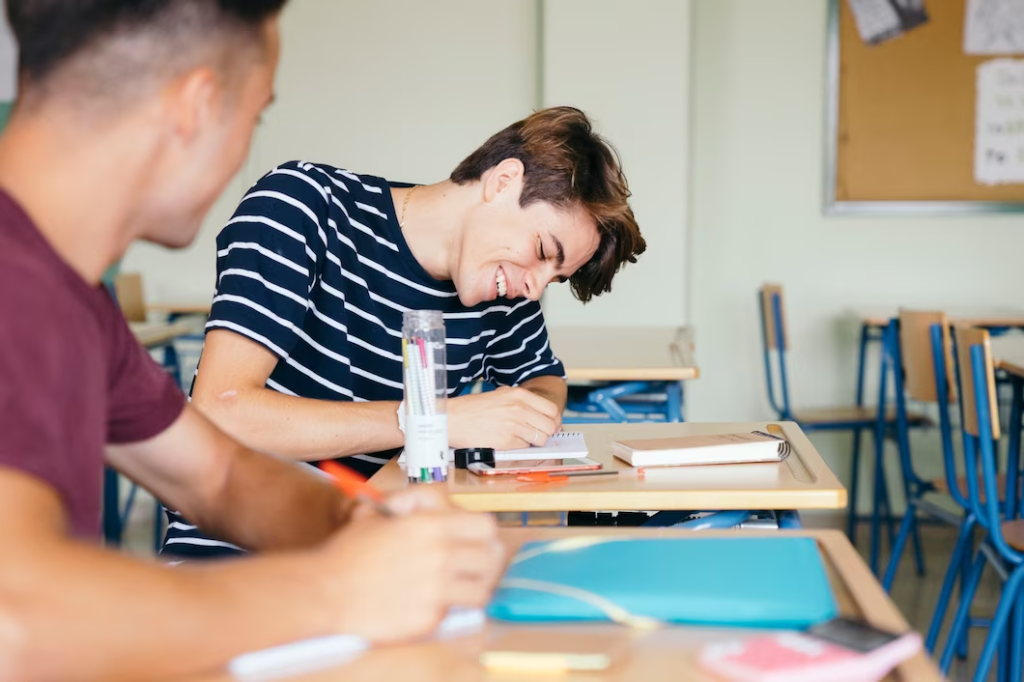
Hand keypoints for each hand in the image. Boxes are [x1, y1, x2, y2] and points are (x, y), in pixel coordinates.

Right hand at [317, 487, 503, 643]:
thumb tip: (426, 505)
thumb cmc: (346, 554)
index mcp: (429, 526)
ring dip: (474, 586)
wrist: (325, 592)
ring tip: (460, 586)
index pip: (484, 525)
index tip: (471, 539)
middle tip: (472, 564)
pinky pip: (457, 612)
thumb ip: (408, 506)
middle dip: (484, 559)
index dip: (479, 532)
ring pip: (482, 588)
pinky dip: (452, 608)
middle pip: (490, 556)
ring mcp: (437, 589)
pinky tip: (438, 603)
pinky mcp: (429, 617)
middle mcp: (439, 556)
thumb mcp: (377, 515)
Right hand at [448, 386, 559, 449]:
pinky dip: (520, 447)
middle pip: (550, 426)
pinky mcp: (506, 441)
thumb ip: (521, 402)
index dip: (553, 420)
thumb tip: (541, 415)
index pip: (551, 410)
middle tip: (538, 434)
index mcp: (518, 395)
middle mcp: (519, 408)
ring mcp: (513, 425)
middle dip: (546, 433)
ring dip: (533, 441)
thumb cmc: (473, 408)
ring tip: (520, 438)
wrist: (452, 419)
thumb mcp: (500, 395)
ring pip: (540, 439)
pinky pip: (525, 447)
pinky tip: (508, 441)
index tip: (549, 425)